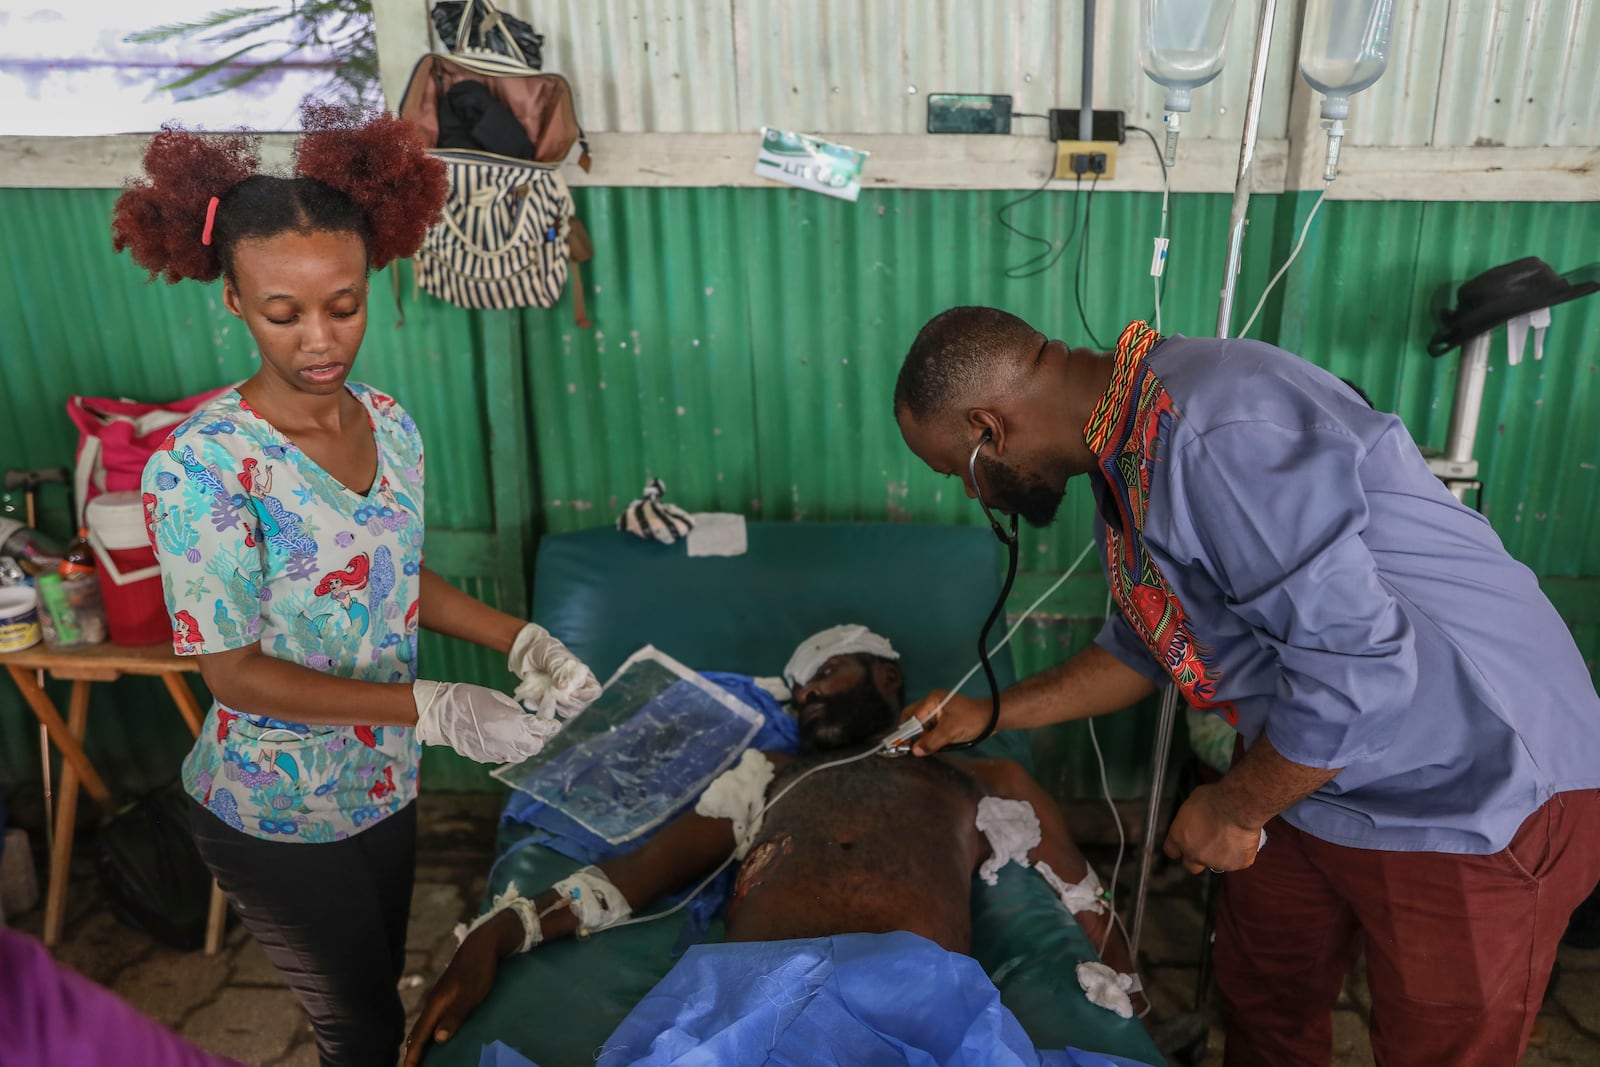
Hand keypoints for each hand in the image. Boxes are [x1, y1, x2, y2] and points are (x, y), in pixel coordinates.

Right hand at [402, 919, 508, 1066]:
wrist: (484, 944)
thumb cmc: (479, 969)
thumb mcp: (470, 995)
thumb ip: (455, 1016)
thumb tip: (437, 1039)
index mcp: (436, 1004)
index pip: (419, 1035)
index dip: (412, 1055)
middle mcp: (434, 1002)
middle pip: (418, 1032)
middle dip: (412, 1052)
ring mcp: (440, 998)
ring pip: (425, 1026)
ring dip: (420, 1044)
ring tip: (417, 1059)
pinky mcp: (448, 996)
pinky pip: (433, 1020)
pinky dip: (429, 1033)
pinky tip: (435, 1038)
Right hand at [412, 680, 562, 763]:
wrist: (443, 713)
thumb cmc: (471, 698)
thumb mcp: (499, 698)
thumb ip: (516, 712)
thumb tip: (524, 720)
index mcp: (515, 723)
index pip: (543, 729)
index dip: (551, 727)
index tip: (554, 724)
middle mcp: (509, 741)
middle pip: (535, 747)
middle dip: (539, 739)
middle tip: (537, 730)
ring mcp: (497, 752)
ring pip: (520, 756)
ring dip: (525, 747)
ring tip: (521, 736)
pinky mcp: (485, 757)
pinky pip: (503, 757)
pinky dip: (508, 750)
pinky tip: (502, 740)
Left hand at [507, 623, 601, 718]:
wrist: (526, 653)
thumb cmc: (544, 650)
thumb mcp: (552, 656)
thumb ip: (559, 670)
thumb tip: (564, 687)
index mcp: (583, 675)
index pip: (594, 691)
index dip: (587, 696)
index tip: (572, 692)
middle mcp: (576, 688)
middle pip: (582, 705)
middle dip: (568, 702)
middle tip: (553, 692)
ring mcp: (564, 696)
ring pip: (568, 711)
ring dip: (557, 707)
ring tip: (545, 694)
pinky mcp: (551, 701)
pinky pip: (552, 711)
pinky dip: (545, 707)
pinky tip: (537, 697)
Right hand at [898, 690, 992, 754]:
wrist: (993, 718)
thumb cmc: (972, 720)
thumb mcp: (951, 732)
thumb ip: (932, 741)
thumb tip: (915, 751)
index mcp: (931, 700)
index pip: (912, 716)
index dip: (906, 732)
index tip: (901, 745)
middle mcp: (932, 703)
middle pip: (913, 719)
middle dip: (911, 734)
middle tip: (910, 748)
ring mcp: (938, 711)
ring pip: (922, 726)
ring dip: (921, 737)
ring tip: (923, 749)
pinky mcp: (943, 719)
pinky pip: (930, 729)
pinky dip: (929, 738)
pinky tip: (931, 746)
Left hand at [1162, 785, 1263, 874]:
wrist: (1237, 807)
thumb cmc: (1215, 799)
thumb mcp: (1192, 802)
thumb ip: (1191, 818)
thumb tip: (1195, 817)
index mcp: (1179, 837)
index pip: (1171, 850)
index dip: (1178, 848)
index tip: (1184, 844)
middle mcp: (1195, 854)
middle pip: (1191, 865)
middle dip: (1197, 858)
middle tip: (1207, 846)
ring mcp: (1216, 862)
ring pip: (1217, 864)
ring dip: (1221, 855)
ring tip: (1230, 838)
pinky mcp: (1236, 864)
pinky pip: (1238, 861)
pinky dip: (1241, 853)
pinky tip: (1244, 840)